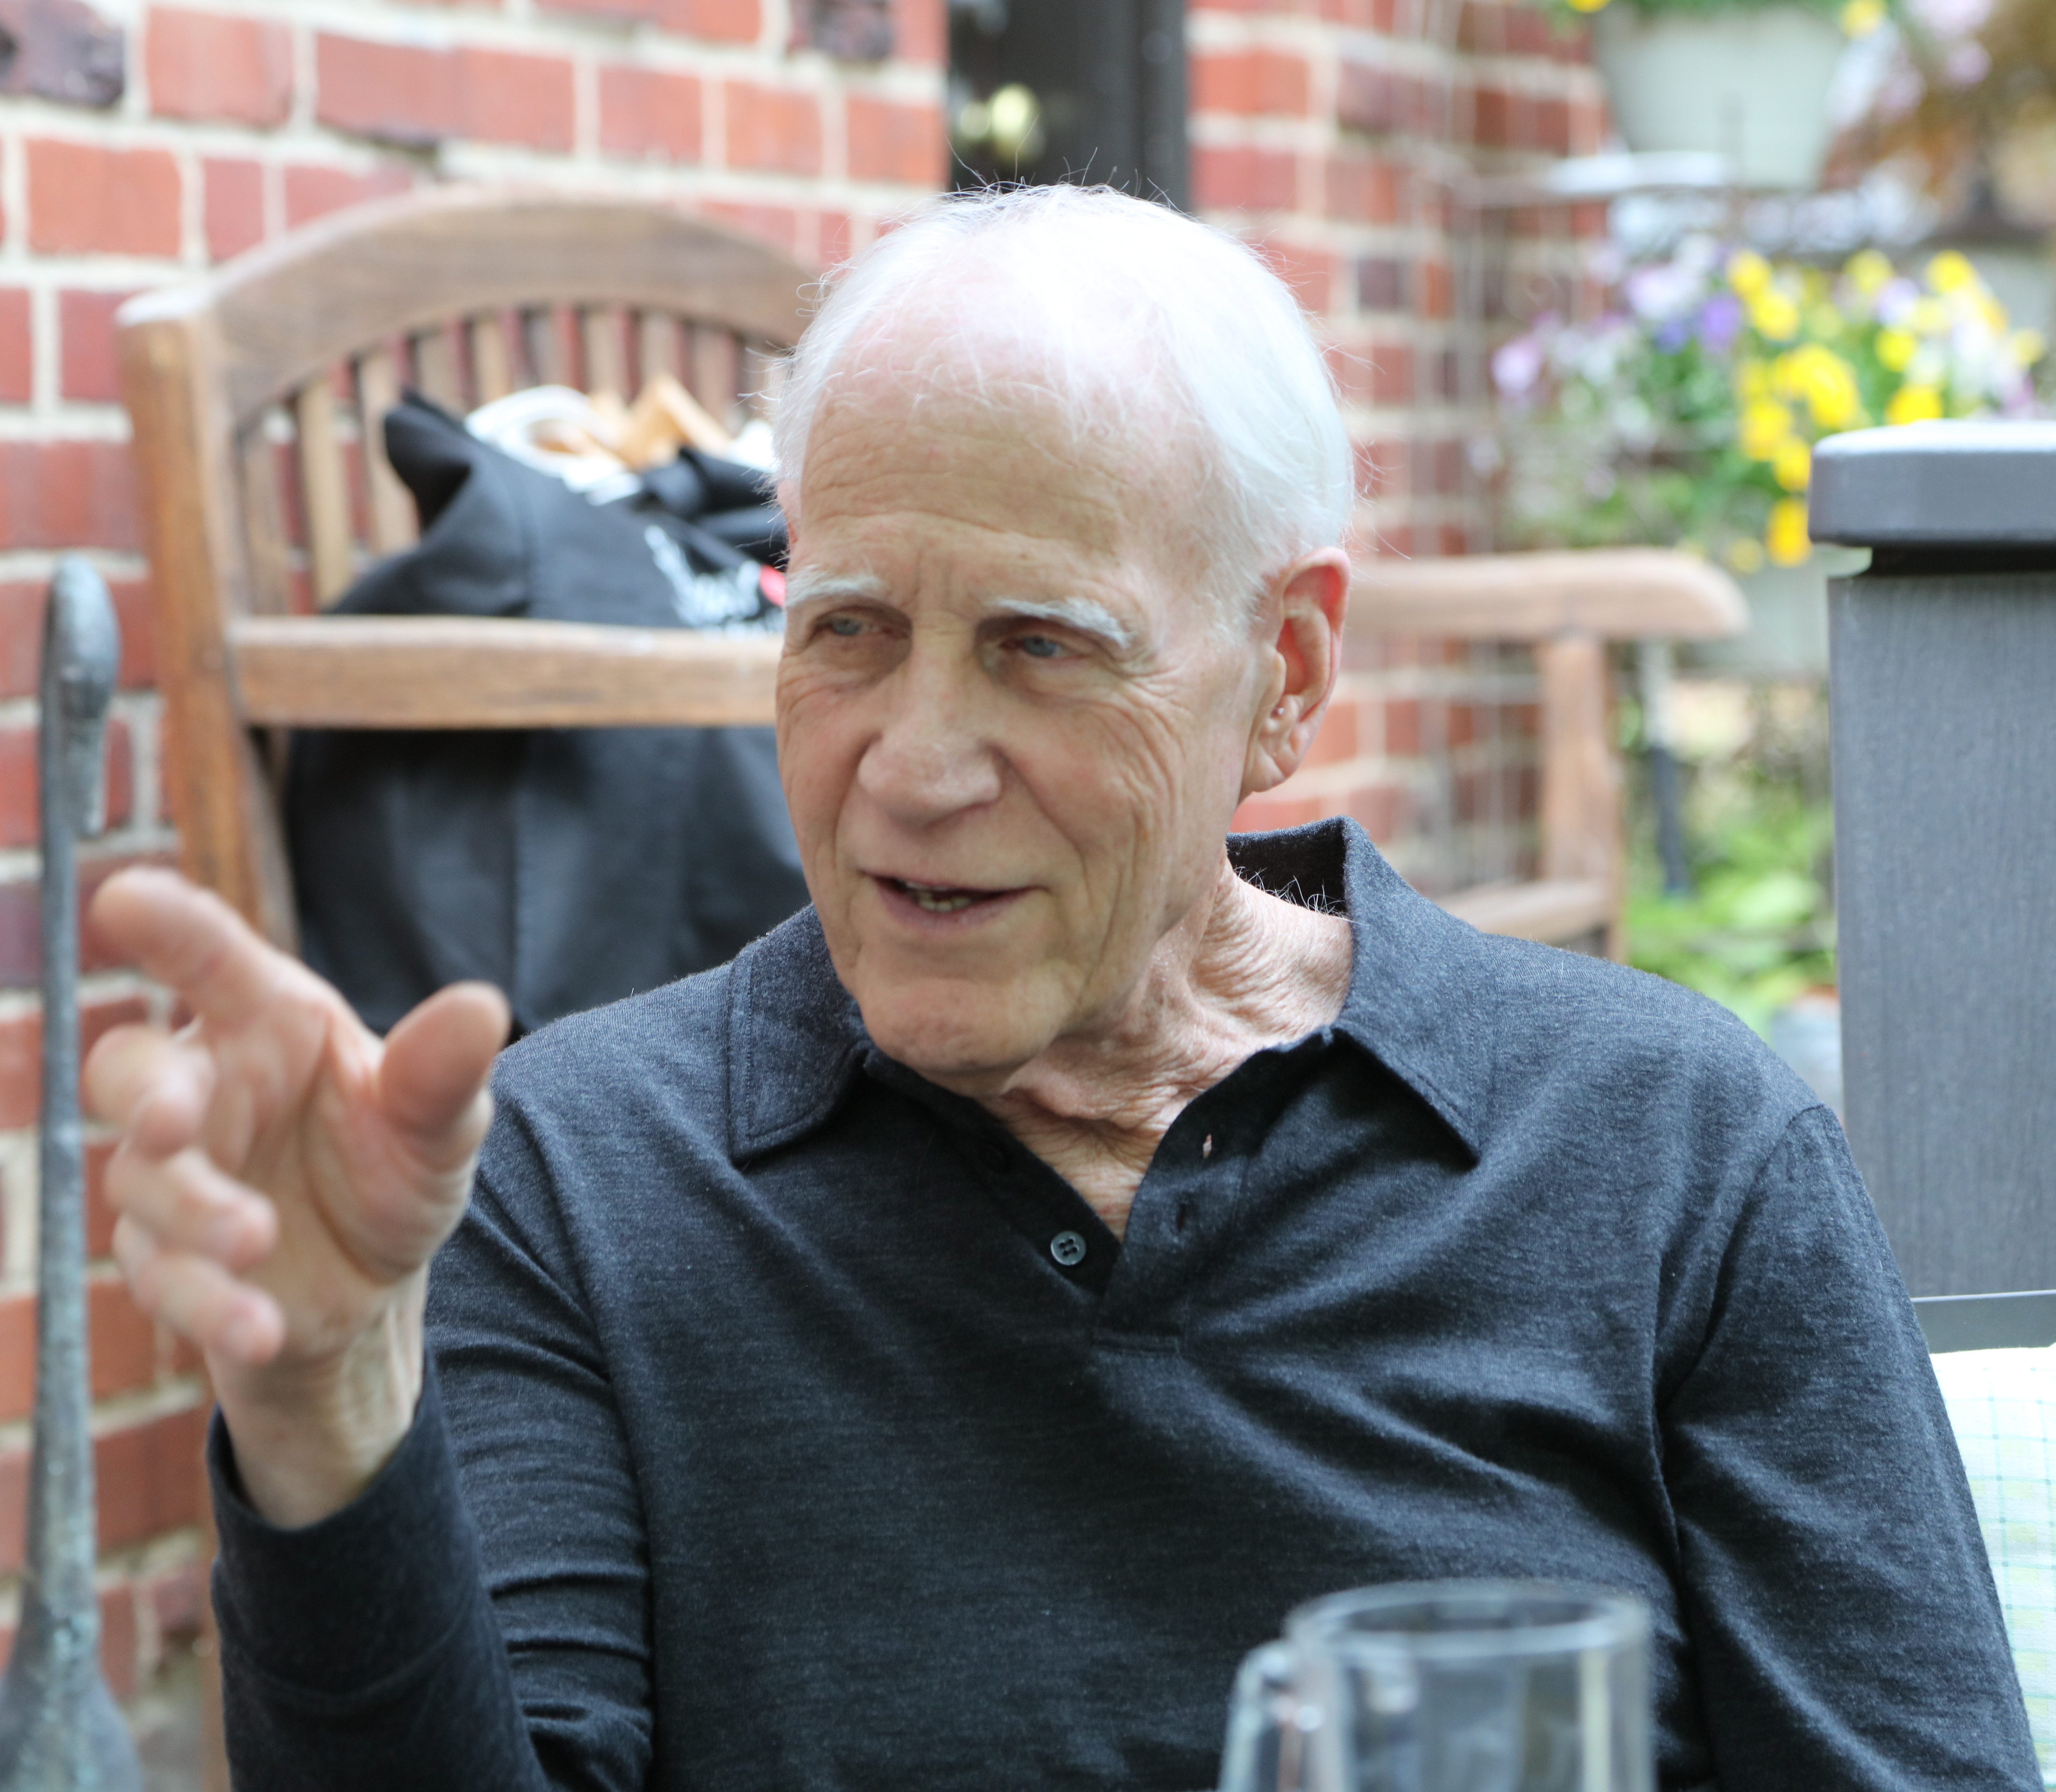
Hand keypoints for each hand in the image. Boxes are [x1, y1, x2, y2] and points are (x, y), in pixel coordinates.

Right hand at [83, 869, 508, 1525]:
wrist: (377, 1274)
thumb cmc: (396, 1162)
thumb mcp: (439, 1125)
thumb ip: (446, 1072)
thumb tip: (484, 1007)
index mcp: (267, 1023)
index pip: (209, 961)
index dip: (165, 923)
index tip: (126, 895)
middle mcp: (203, 1086)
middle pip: (129, 1067)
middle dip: (143, 1091)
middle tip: (173, 1121)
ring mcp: (171, 1173)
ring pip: (144, 1181)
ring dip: (195, 1214)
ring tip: (255, 1239)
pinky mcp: (166, 1256)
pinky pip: (165, 1276)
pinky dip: (208, 1303)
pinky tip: (257, 1325)